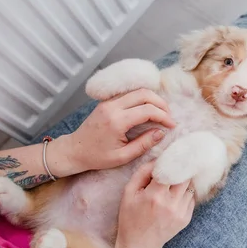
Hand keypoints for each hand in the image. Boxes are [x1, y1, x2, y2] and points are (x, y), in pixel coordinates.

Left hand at [49, 89, 175, 176]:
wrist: (74, 150)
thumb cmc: (97, 157)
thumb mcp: (122, 157)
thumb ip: (143, 144)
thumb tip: (161, 132)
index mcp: (117, 121)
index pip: (147, 111)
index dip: (163, 116)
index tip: (172, 125)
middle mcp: (113, 107)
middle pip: (144, 94)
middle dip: (161, 104)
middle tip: (169, 116)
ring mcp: (109, 102)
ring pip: (137, 91)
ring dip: (153, 99)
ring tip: (161, 113)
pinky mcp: (107, 101)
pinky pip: (129, 93)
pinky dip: (142, 98)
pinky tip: (148, 109)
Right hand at [116, 162, 194, 247]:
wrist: (139, 245)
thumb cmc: (130, 218)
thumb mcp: (128, 192)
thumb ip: (143, 173)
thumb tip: (158, 158)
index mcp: (155, 195)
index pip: (172, 169)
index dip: (174, 160)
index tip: (176, 152)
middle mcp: (171, 203)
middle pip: (185, 176)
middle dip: (181, 169)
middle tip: (178, 164)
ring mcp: (180, 212)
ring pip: (190, 187)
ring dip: (184, 181)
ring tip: (175, 181)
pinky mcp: (186, 219)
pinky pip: (191, 199)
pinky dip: (185, 193)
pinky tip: (175, 195)